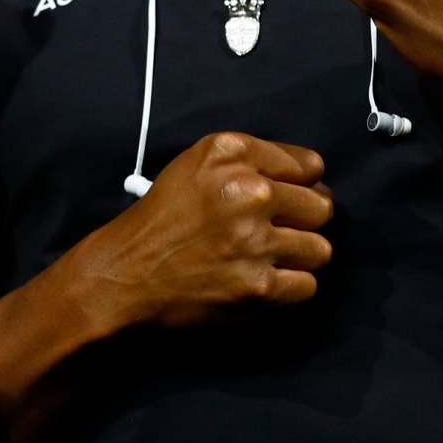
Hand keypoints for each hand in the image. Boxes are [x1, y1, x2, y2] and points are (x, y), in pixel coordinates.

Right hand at [72, 132, 333, 329]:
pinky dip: (286, 289)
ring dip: (296, 258)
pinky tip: (256, 280)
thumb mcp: (193, 167)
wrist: (122, 275)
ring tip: (262, 259)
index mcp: (230, 153)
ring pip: (319, 248)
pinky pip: (307, 285)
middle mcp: (247, 190)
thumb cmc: (157, 222)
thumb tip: (313, 182)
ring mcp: (254, 240)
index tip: (285, 200)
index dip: (299, 185)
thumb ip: (249, 163)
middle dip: (300, 222)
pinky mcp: (258, 285)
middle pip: (321, 206)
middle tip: (270, 233)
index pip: (309, 166)